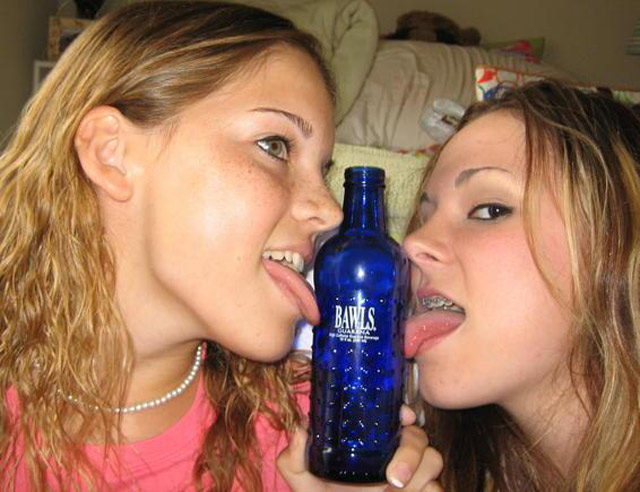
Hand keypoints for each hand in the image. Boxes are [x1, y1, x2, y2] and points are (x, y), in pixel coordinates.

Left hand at [277, 405, 443, 490]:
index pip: (396, 416)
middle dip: (412, 453)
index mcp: (372, 441)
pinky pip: (440, 490)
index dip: (404, 412)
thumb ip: (294, 458)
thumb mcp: (304, 479)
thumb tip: (301, 431)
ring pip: (434, 461)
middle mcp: (395, 454)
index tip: (403, 417)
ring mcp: (412, 477)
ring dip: (420, 477)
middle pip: (420, 437)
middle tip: (393, 477)